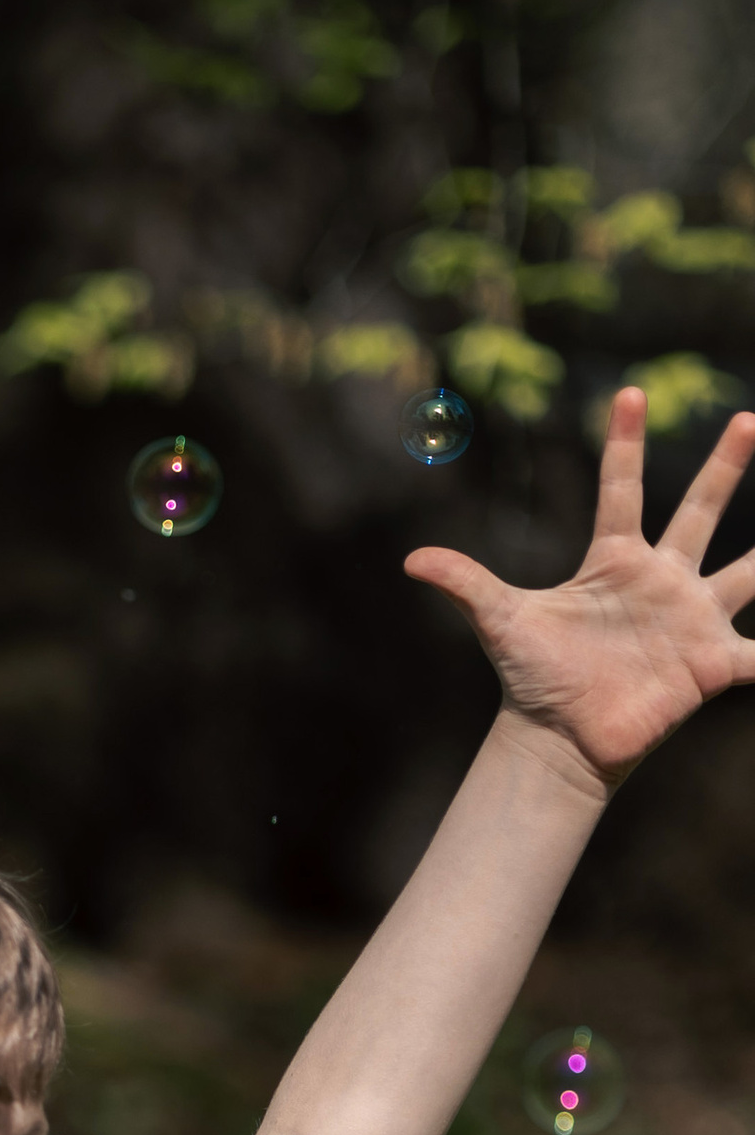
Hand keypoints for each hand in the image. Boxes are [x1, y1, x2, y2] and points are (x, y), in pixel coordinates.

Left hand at [406, 387, 754, 789]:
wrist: (560, 741)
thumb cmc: (535, 680)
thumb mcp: (502, 624)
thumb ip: (466, 584)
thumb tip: (412, 560)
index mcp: (615, 563)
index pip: (622, 490)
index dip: (624, 444)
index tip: (630, 393)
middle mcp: (661, 581)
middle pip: (699, 512)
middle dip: (723, 467)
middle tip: (746, 420)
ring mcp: (691, 620)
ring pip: (748, 573)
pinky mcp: (712, 664)